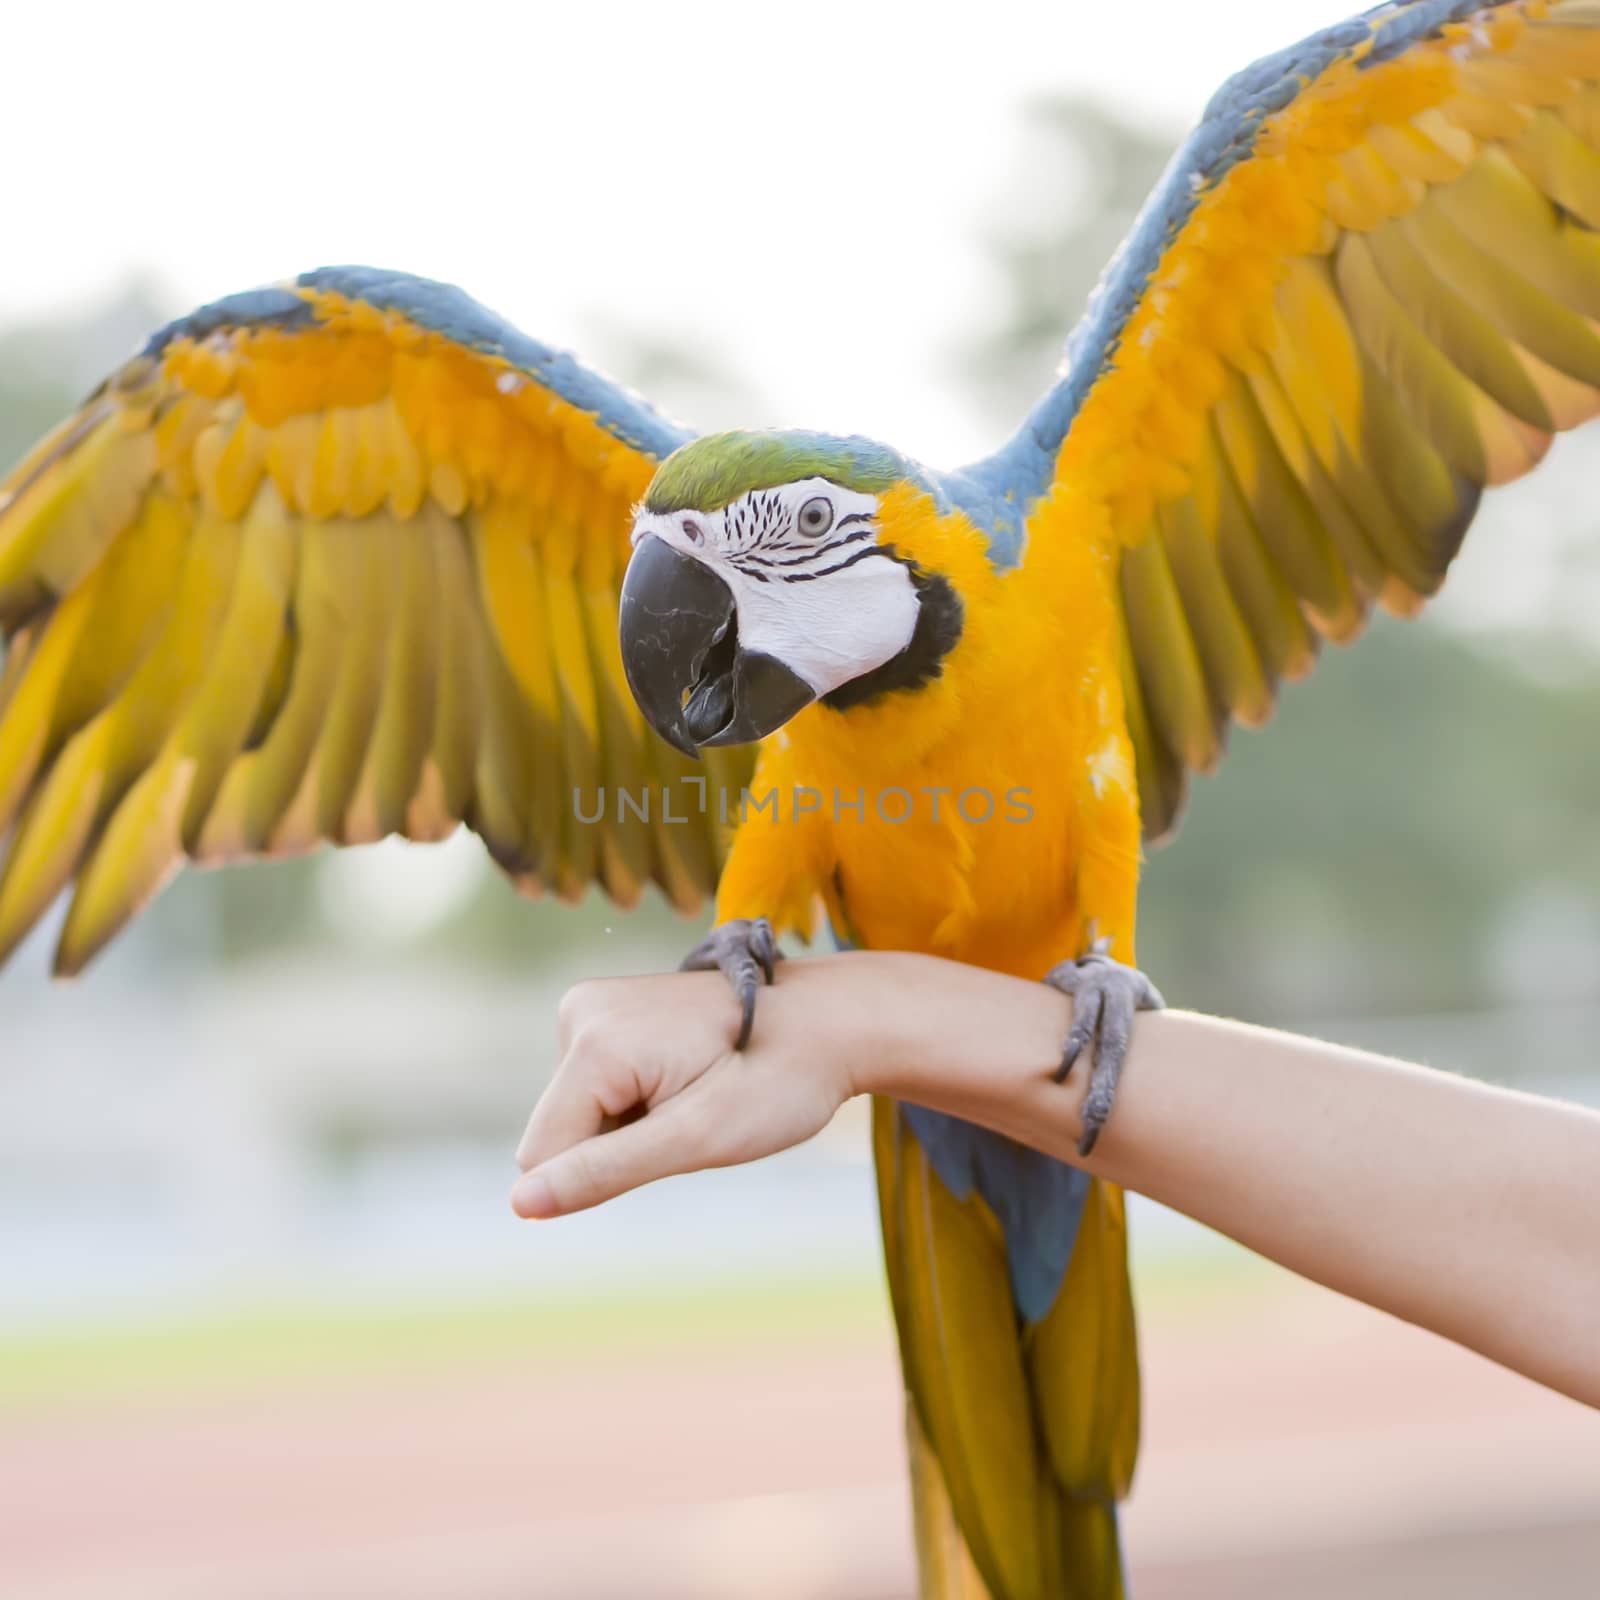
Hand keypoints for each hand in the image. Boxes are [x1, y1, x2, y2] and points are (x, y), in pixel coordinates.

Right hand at [511, 967, 855, 1218]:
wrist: (832, 1020)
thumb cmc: (778, 1080)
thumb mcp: (696, 1139)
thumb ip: (602, 1171)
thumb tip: (521, 1204)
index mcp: (594, 1040)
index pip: (544, 1154)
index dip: (609, 1172)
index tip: (681, 1136)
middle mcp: (580, 1009)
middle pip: (559, 1130)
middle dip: (621, 1144)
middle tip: (696, 1115)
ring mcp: (594, 1004)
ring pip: (579, 1112)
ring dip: (633, 1124)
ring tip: (699, 1092)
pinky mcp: (611, 1009)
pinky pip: (597, 1086)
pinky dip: (639, 1099)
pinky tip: (689, 1078)